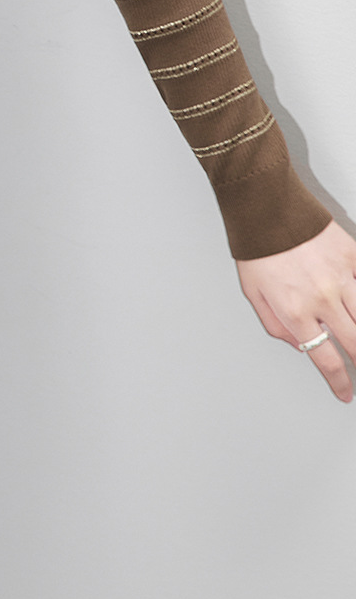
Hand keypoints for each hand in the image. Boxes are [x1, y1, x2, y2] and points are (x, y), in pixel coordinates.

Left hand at [237, 218, 355, 401]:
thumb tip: (299, 345)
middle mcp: (322, 299)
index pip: (326, 359)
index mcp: (296, 312)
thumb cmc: (257, 248)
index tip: (344, 392)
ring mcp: (342, 277)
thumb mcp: (253, 293)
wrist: (267, 207)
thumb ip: (275, 325)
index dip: (338, 382)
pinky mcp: (353, 256)